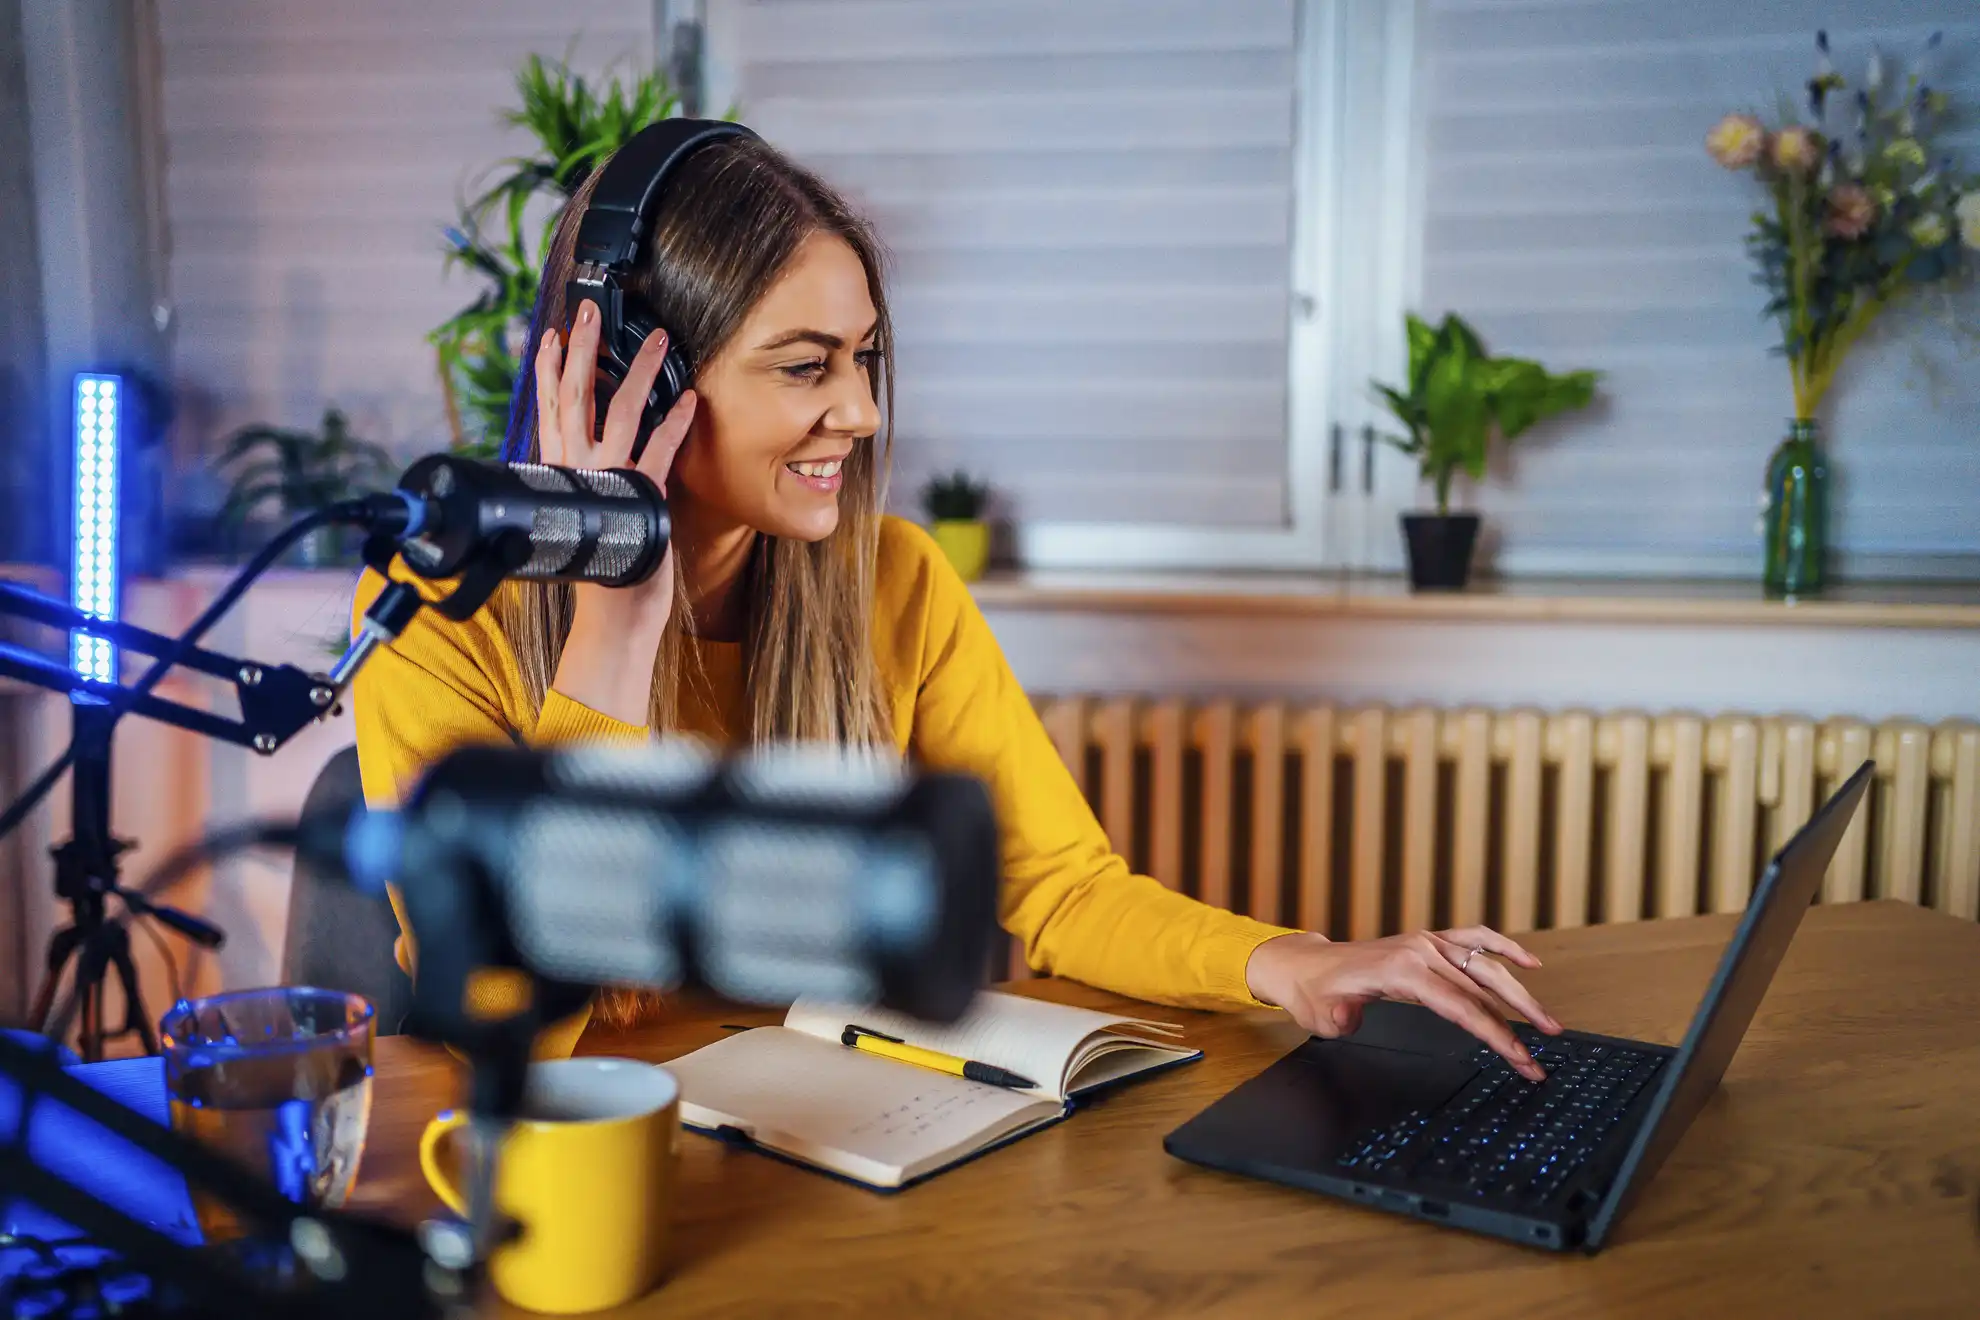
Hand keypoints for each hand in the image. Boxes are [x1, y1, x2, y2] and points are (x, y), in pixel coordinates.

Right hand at [535, 300, 698, 724]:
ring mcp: (609, 482)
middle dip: (581, 350)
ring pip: (619, 414)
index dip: (548, 371)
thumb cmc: (605, 567)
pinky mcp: (641, 499)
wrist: (613, 618)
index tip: (548, 334)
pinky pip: (659, 454)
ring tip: (657, 338)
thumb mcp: (590, 513)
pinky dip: (675, 424)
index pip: (550, 411)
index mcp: (561, 472)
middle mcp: (579, 471)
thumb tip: (590, 455)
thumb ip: (589, 480)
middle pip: (575, 398)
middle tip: (587, 311)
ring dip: (638, 371)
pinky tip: (690, 399)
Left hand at [1244, 927, 1561, 1081]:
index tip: (1520, 1058)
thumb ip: (1341, 1019)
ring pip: (1486, 966)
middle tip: (1539, 1057)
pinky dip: (1504, 947)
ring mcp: (1428, 942)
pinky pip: (1474, 938)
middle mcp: (1422, 951)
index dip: (1495, 1035)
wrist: (1308, 966)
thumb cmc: (1317, 994)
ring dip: (1521, 993)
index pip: (1462, 1007)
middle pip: (1481, 991)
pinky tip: (1530, 963)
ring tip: (1548, 1022)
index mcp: (1403, 971)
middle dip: (1515, 1026)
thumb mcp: (1323, 1016)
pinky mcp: (1430, 941)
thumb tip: (1351, 1015)